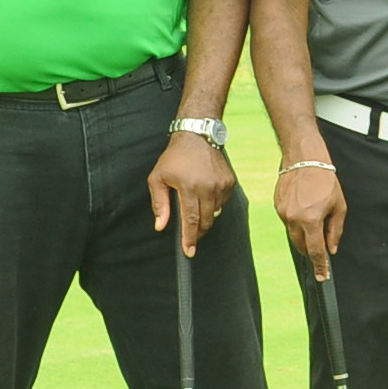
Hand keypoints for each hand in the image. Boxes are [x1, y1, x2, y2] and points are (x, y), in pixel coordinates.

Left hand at [148, 134, 238, 254]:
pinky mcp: (230, 182)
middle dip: (197, 232)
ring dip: (205, 217)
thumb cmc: (173, 158)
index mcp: (189, 187)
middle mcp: (208, 187)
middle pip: (205, 221)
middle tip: (191, 236)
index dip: (189, 238)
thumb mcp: (157, 178)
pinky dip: (214, 205)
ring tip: (195, 206)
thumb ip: (159, 204)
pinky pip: (222, 203)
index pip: (191, 220)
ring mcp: (221, 184)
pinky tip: (204, 195)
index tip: (189, 252)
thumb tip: (160, 227)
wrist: (197, 136)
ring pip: (215, 213)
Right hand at [273, 160, 345, 279]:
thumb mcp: (338, 206)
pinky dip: (296, 222)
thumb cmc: (325, 180)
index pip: (315, 250)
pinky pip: (287, 222)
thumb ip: (335, 230)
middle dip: (311, 250)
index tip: (322, 277)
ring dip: (303, 234)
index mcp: (310, 220)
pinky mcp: (277, 206)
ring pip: (293, 234)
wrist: (304, 159)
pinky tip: (304, 208)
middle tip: (321, 245)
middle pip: (301, 246)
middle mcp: (293, 219)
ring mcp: (282, 213)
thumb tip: (331, 249)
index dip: (320, 265)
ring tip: (313, 217)